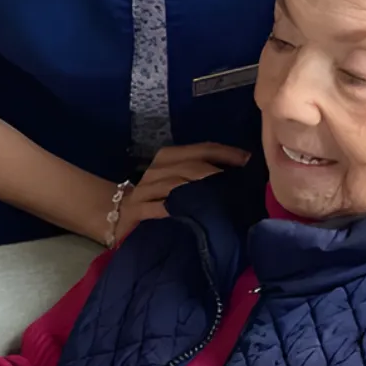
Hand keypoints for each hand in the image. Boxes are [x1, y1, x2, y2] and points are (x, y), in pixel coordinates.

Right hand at [112, 143, 251, 244]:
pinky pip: (154, 209)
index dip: (226, 153)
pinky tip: (183, 215)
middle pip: (190, 167)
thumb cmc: (158, 198)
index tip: (249, 161)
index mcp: (170, 157)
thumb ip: (203, 175)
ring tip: (220, 201)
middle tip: (240, 184)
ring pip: (174, 186)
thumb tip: (241, 175)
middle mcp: (157, 169)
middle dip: (216, 174)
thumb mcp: (178, 182)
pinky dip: (168, 211)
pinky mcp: (135, 211)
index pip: (202, 149)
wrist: (117, 213)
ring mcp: (145, 190)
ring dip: (197, 192)